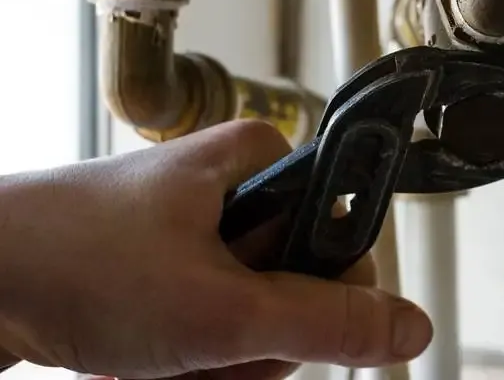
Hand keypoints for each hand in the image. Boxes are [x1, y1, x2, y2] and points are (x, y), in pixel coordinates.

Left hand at [0, 120, 432, 378]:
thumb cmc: (74, 261)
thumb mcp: (218, 308)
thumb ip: (325, 322)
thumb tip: (408, 326)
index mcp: (261, 164)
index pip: (344, 234)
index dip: (323, 292)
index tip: (278, 321)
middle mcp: (236, 194)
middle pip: (299, 289)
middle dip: (255, 340)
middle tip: (205, 347)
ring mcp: (201, 237)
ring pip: (255, 321)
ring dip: (215, 360)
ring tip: (161, 357)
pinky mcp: (170, 273)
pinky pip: (213, 331)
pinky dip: (185, 362)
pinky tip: (142, 363)